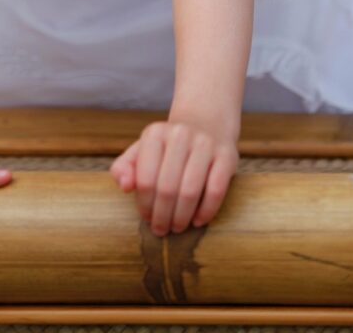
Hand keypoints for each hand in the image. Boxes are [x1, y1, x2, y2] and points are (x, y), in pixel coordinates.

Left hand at [109, 118, 237, 235]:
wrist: (205, 123)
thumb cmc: (168, 147)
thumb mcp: (142, 150)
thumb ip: (124, 167)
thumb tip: (124, 186)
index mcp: (155, 133)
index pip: (145, 179)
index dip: (144, 205)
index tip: (146, 218)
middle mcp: (180, 134)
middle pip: (167, 188)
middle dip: (162, 216)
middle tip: (161, 230)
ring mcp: (205, 144)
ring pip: (190, 191)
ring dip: (182, 217)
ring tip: (177, 228)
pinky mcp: (227, 155)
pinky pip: (216, 190)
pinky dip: (206, 211)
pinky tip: (198, 221)